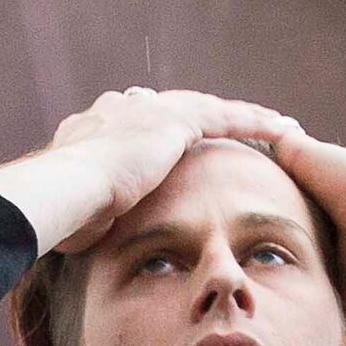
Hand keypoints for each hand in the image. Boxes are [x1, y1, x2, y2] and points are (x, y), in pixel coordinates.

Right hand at [6, 86, 308, 255]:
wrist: (64, 188)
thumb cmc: (62, 214)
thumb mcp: (77, 215)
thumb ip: (92, 218)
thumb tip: (88, 236)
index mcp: (95, 127)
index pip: (136, 126)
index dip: (161, 136)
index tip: (176, 144)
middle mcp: (123, 109)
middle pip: (178, 110)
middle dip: (208, 117)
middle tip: (234, 124)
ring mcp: (150, 111)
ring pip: (209, 110)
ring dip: (245, 117)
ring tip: (277, 125)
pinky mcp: (175, 121)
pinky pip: (227, 118)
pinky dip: (256, 122)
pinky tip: (283, 129)